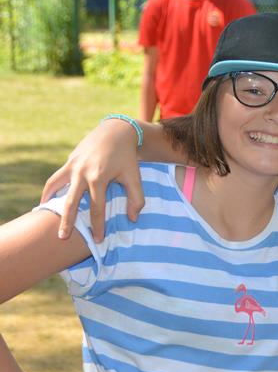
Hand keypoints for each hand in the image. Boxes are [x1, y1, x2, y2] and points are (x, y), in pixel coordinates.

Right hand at [40, 119, 144, 241]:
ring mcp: (73, 166)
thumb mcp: (135, 177)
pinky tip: (46, 201)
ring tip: (47, 218)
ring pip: (56, 188)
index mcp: (99, 178)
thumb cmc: (127, 157)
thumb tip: (132, 220)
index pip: (97, 208)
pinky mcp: (69, 161)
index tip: (98, 240)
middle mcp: (82, 172)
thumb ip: (136, 199)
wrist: (115, 131)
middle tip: (63, 238)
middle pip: (71, 202)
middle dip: (68, 221)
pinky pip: (55, 178)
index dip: (98, 225)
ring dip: (51, 204)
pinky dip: (49, 189)